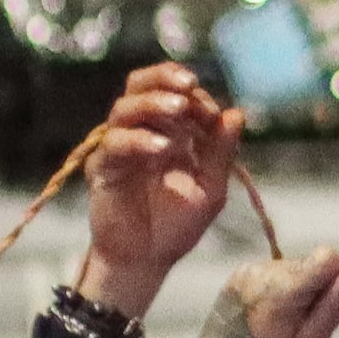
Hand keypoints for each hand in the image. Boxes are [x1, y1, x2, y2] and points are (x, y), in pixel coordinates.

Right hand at [79, 65, 241, 319]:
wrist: (146, 260)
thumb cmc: (177, 224)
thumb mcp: (210, 188)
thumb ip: (221, 152)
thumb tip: (236, 113)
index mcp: (170, 131)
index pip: (176, 93)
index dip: (195, 96)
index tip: (213, 115)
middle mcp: (142, 132)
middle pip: (141, 85)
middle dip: (164, 78)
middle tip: (189, 84)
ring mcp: (119, 146)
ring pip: (124, 108)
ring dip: (152, 103)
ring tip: (179, 108)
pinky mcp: (102, 167)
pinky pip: (114, 144)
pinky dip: (138, 141)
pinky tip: (162, 148)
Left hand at [147, 244, 338, 337]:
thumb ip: (335, 306)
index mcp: (283, 289)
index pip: (328, 256)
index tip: (336, 301)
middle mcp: (264, 271)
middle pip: (312, 263)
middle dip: (318, 288)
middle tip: (304, 326)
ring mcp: (247, 270)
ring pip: (296, 268)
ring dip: (299, 290)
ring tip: (283, 325)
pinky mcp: (238, 274)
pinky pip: (276, 273)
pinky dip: (281, 290)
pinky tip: (269, 318)